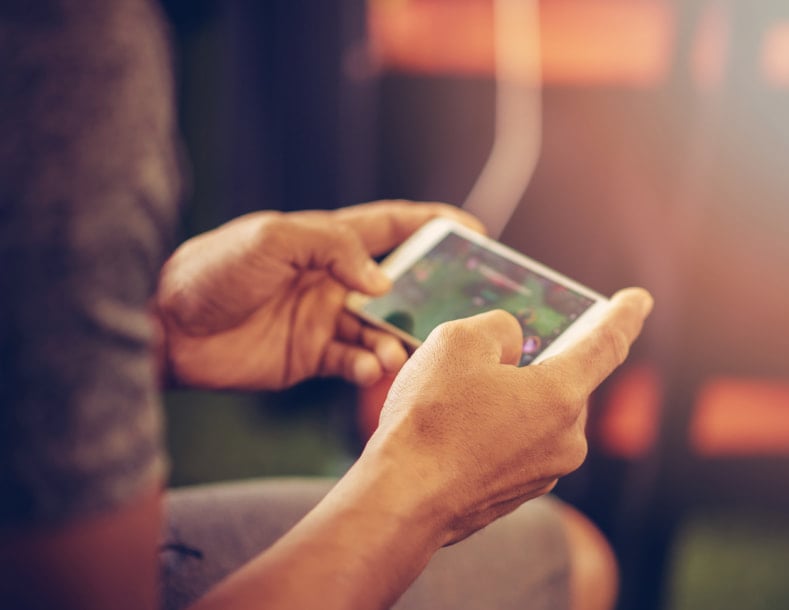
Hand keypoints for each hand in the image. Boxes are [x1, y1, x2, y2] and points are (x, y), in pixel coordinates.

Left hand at [155, 201, 483, 390]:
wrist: (166, 329)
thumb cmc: (214, 271)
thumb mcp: (274, 239)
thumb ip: (335, 249)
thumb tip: (386, 281)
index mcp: (328, 241)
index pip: (393, 226)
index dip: (435, 225)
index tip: (475, 232)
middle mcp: (335, 279)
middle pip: (401, 283)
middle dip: (434, 294)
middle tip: (464, 308)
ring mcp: (327, 320)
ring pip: (385, 328)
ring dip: (399, 339)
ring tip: (396, 351)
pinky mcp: (314, 357)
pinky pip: (357, 361)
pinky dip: (370, 366)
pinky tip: (370, 368)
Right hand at [357, 287, 652, 544]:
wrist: (403, 500)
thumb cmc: (430, 419)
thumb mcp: (458, 342)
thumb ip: (499, 329)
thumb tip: (513, 346)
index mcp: (561, 395)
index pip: (606, 344)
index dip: (624, 316)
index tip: (639, 300)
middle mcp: (566, 438)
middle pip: (559, 381)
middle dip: (529, 367)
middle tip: (480, 365)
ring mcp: (545, 471)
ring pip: (534, 415)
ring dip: (507, 401)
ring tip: (453, 406)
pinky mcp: (519, 493)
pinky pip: (516, 445)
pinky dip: (494, 432)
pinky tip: (454, 434)